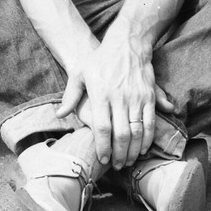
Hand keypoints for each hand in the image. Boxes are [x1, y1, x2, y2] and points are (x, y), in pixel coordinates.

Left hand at [54, 34, 161, 169]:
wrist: (126, 44)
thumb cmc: (99, 61)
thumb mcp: (80, 74)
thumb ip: (70, 96)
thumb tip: (60, 114)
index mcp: (101, 95)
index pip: (102, 128)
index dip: (103, 147)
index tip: (103, 160)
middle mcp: (120, 98)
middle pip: (121, 134)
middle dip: (120, 154)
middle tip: (117, 165)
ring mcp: (136, 98)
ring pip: (137, 132)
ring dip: (134, 150)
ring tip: (129, 161)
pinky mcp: (149, 96)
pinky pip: (150, 122)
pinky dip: (148, 138)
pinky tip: (143, 148)